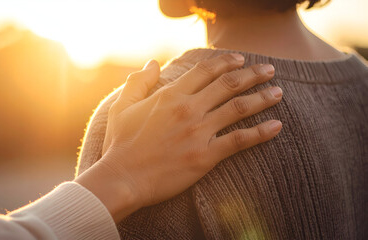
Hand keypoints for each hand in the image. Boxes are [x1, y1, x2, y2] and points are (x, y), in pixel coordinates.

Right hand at [75, 54, 282, 221]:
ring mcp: (198, 132)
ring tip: (278, 92)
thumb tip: (153, 63)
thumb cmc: (120, 143)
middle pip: (229, 84)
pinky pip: (239, 140)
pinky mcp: (205, 156)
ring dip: (262, 98)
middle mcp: (188, 109)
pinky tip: (276, 126)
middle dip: (253, 74)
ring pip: (238, 108)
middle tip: (269, 69)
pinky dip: (260, 132)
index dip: (226, 62)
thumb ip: (138, 81)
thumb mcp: (122, 106)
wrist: (122, 178)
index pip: (205, 71)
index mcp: (171, 95)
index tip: (241, 59)